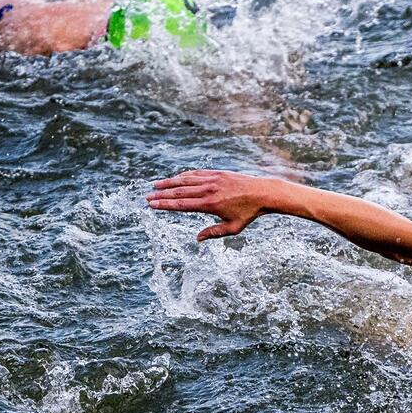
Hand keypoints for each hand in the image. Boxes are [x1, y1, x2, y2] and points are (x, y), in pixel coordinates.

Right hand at [147, 170, 269, 240]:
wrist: (263, 192)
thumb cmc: (249, 213)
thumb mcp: (233, 228)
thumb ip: (214, 233)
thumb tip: (197, 239)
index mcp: (210, 205)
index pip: (182, 204)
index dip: (165, 205)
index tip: (152, 205)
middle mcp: (209, 190)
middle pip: (180, 191)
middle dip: (162, 194)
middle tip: (147, 197)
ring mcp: (213, 179)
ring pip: (186, 180)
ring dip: (170, 182)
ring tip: (156, 185)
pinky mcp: (218, 173)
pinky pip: (197, 173)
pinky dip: (185, 175)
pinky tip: (177, 177)